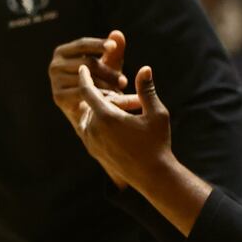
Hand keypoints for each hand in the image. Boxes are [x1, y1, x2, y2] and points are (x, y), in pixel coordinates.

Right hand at [49, 31, 127, 126]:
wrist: (86, 111)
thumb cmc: (97, 82)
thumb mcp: (107, 65)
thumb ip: (112, 51)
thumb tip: (117, 33)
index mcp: (62, 52)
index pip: (82, 44)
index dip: (98, 44)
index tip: (113, 47)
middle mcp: (54, 65)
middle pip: (86, 63)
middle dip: (107, 71)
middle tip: (124, 81)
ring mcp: (54, 81)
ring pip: (86, 79)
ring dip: (106, 85)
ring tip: (121, 91)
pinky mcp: (58, 96)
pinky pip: (82, 92)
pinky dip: (98, 95)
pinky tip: (111, 100)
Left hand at [75, 65, 172, 190]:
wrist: (152, 175)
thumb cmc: (157, 143)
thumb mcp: (156, 114)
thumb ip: (147, 90)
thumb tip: (145, 68)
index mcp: (106, 117)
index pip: (87, 90)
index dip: (85, 76)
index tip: (83, 66)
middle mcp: (93, 129)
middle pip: (89, 103)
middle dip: (102, 97)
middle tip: (119, 96)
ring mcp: (90, 141)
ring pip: (86, 116)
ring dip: (96, 109)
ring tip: (113, 107)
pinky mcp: (92, 150)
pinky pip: (86, 129)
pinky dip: (93, 121)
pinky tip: (106, 120)